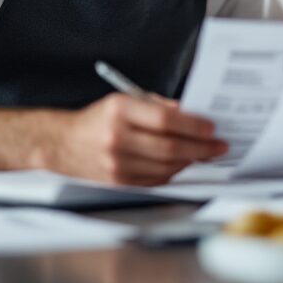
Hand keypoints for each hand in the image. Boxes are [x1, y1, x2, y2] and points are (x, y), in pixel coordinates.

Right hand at [48, 94, 227, 185]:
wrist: (63, 144)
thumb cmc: (99, 119)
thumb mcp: (124, 100)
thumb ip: (158, 106)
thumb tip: (192, 114)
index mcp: (119, 110)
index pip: (166, 120)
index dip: (193, 125)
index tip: (212, 128)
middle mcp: (117, 138)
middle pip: (169, 147)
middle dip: (201, 147)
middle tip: (219, 146)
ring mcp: (117, 163)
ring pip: (166, 166)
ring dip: (191, 160)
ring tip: (205, 153)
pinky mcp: (119, 182)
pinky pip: (156, 179)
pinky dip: (174, 171)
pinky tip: (183, 163)